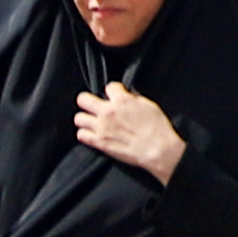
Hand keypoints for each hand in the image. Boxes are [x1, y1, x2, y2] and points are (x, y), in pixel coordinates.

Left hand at [71, 85, 186, 182]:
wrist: (158, 149)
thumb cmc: (158, 129)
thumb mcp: (150, 106)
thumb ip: (135, 99)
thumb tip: (129, 96)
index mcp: (123, 101)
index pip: (109, 87)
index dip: (113, 91)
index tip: (115, 95)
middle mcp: (108, 112)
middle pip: (83, 99)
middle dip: (88, 101)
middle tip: (94, 106)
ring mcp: (101, 127)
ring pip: (79, 118)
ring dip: (86, 119)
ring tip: (93, 122)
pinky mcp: (99, 142)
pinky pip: (81, 135)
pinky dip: (85, 134)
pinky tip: (93, 134)